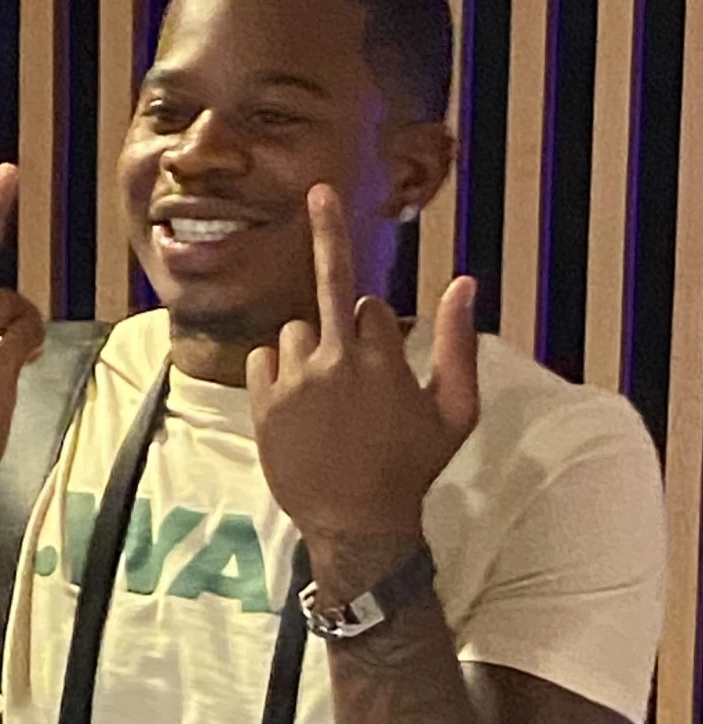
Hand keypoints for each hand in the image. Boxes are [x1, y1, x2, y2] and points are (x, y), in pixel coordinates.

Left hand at [248, 185, 478, 599]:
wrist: (357, 525)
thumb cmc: (412, 470)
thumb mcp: (456, 412)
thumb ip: (459, 345)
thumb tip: (464, 282)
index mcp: (384, 358)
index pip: (370, 306)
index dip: (373, 326)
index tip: (375, 351)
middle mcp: (337, 361)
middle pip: (330, 283)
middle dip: (329, 240)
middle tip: (317, 198)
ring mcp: (296, 382)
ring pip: (295, 330)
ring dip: (309, 348)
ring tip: (322, 389)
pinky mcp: (266, 406)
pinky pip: (259, 358)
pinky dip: (273, 369)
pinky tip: (293, 397)